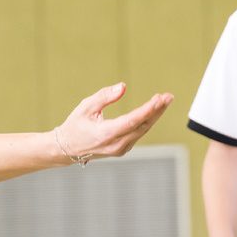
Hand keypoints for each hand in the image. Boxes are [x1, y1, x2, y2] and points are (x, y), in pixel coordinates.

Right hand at [53, 83, 173, 161]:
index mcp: (105, 134)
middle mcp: (115, 145)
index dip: (147, 110)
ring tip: (164, 101)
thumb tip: (123, 87)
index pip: (132, 121)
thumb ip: (104, 96)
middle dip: (157, 110)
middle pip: (142, 126)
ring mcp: (120, 149)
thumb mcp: (85, 107)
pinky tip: (154, 111)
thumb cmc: (75, 125)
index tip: (159, 99)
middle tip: (168, 97)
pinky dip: (147, 121)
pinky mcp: (123, 149)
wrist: (68, 148)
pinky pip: (138, 134)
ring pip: (143, 130)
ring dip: (155, 115)